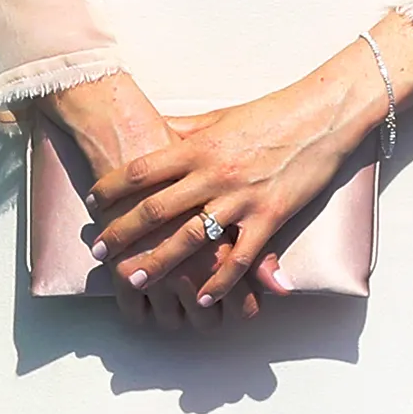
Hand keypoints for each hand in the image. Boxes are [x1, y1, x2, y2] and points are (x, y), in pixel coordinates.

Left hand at [90, 24, 412, 316]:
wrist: (321, 115)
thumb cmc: (267, 115)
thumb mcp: (217, 118)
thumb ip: (183, 131)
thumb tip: (152, 131)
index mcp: (197, 147)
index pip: (141, 171)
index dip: (111, 188)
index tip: (92, 204)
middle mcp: (213, 174)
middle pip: (156, 209)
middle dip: (122, 233)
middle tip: (98, 253)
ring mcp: (241, 198)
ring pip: (191, 238)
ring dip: (160, 262)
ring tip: (135, 280)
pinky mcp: (270, 217)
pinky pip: (240, 257)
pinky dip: (219, 282)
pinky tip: (201, 298)